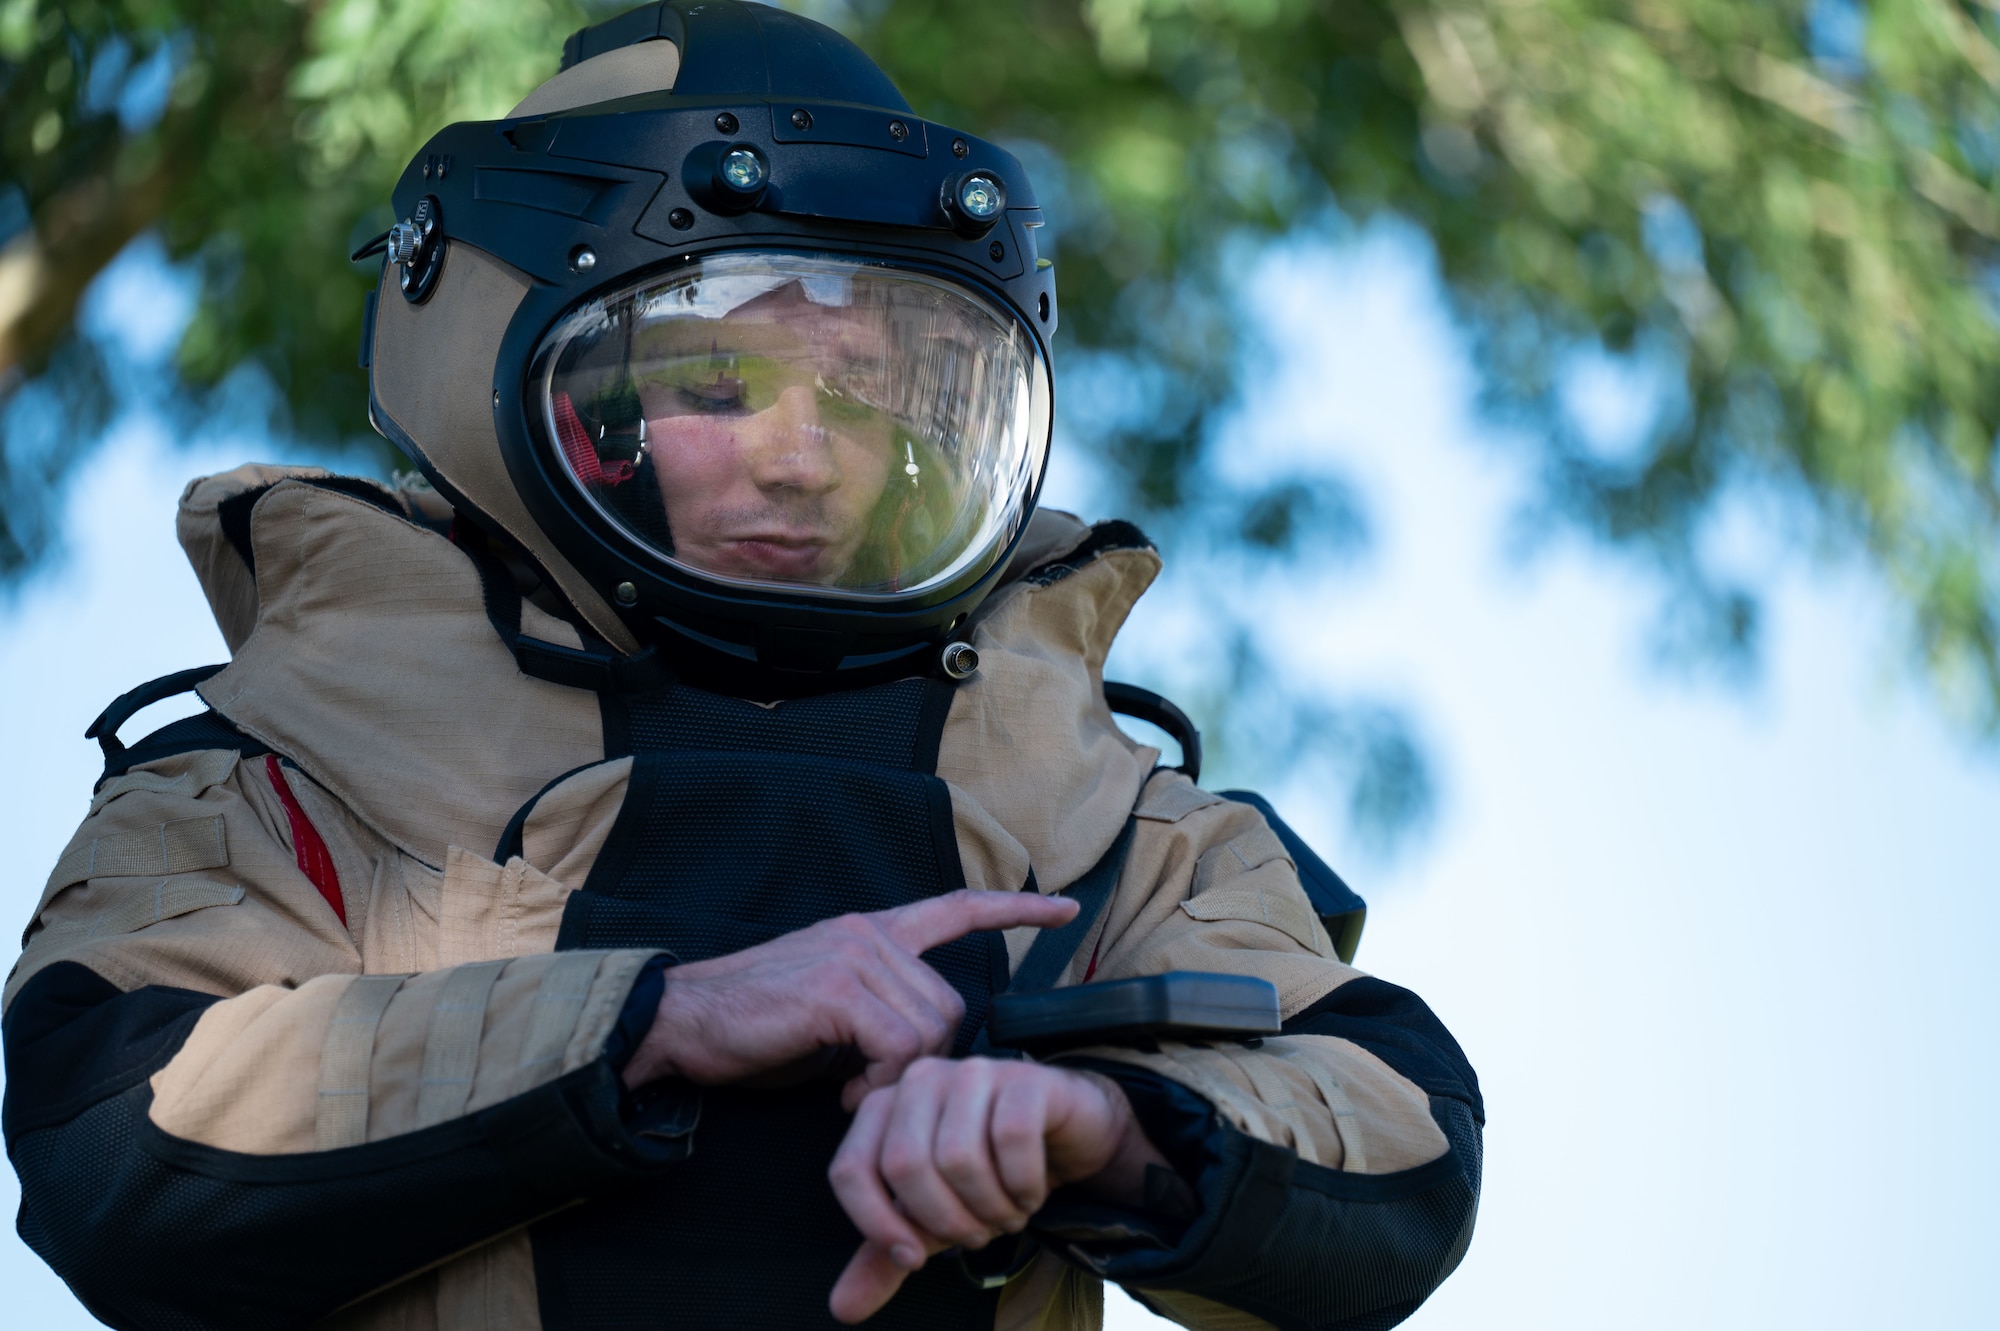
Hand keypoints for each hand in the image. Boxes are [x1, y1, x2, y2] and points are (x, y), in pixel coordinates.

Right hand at [620, 890, 1076, 1107]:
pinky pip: (899, 1045)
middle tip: (876, 1087)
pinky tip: (848, 1091)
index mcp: (871, 932)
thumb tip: (921, 1052)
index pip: (956, 908)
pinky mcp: (838, 988)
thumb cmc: (753, 1028)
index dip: (1013, 909)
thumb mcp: (830, 1012)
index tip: (1063, 907)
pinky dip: (881, 1081)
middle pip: (950, 1005)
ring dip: (900, 1076)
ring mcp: (855, 956)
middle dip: (927, 1060)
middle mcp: (869, 934)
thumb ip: (880, 1012)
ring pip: (931, 1028)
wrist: (682, 1022)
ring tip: (855, 1090)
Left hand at [825, 1057, 1170, 1323]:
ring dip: (989, 1208)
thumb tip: (843, 1309)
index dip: (876, 1225)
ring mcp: (974, 1072)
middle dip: (944, 1221)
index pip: (850, 1169)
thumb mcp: (931, 1220)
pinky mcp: (1025, 1079)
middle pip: (905, 1165)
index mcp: (884, 1106)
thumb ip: (885, 1256)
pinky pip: (1013, 1140)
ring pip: (960, 1157)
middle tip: (977, 1233)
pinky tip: (1030, 1193)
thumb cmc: (988, 1172)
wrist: (1064, 1137)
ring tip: (1005, 1213)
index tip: (912, 1258)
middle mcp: (922, 1079)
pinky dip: (1024, 1185)